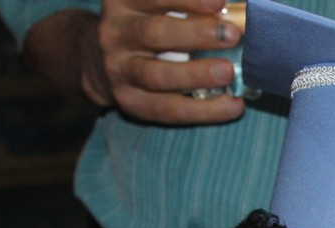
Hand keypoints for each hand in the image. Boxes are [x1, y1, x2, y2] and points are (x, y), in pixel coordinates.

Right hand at [86, 0, 244, 123]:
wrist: (99, 61)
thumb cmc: (146, 25)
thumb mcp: (153, 5)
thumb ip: (184, 6)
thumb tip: (235, 8)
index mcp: (124, 1)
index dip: (187, 0)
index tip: (219, 2)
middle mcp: (117, 33)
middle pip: (155, 33)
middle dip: (197, 34)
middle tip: (233, 34)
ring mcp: (120, 70)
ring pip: (158, 76)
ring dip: (197, 74)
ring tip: (229, 72)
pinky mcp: (131, 102)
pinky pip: (169, 109)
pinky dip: (205, 110)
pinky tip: (233, 105)